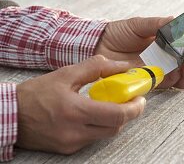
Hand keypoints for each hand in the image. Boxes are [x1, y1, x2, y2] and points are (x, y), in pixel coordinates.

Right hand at [16, 55, 145, 153]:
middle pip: (115, 127)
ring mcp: (72, 143)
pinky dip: (98, 126)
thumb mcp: (66, 74)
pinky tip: (92, 114)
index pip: (117, 115)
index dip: (134, 108)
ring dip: (113, 119)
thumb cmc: (36, 94)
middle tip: (129, 100)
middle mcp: (75, 131)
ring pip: (105, 134)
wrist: (12, 115)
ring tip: (109, 104)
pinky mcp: (68, 149)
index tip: (140, 98)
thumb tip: (121, 65)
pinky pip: (93, 138)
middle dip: (127, 113)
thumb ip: (96, 67)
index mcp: (75, 110)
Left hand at [95, 17, 183, 88]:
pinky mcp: (150, 81)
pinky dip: (178, 78)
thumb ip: (157, 24)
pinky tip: (180, 70)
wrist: (99, 45)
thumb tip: (177, 20)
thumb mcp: (139, 24)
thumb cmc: (118, 33)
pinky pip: (168, 83)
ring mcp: (159, 70)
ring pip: (183, 75)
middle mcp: (165, 57)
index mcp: (165, 42)